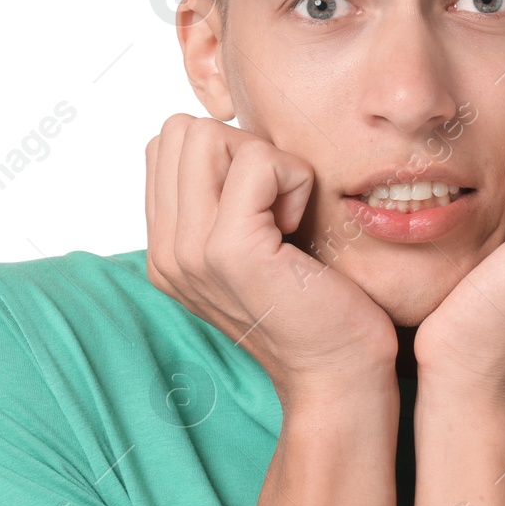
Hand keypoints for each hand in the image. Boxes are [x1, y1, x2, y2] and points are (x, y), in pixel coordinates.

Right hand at [145, 114, 398, 405]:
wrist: (338, 374)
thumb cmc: (317, 305)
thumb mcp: (255, 246)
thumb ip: (223, 199)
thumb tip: (231, 134)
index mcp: (166, 248)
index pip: (167, 145)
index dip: (226, 153)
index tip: (262, 205)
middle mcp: (166, 251)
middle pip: (182, 131)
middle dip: (241, 149)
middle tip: (276, 206)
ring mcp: (191, 252)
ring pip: (209, 136)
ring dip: (266, 162)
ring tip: (287, 217)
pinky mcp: (231, 251)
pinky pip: (258, 162)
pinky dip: (293, 177)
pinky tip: (300, 226)